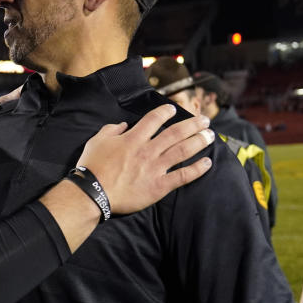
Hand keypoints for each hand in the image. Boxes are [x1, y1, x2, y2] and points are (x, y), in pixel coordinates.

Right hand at [76, 104, 213, 214]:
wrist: (93, 193)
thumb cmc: (92, 167)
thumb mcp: (96, 141)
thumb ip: (111, 130)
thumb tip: (122, 125)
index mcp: (133, 138)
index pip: (154, 119)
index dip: (166, 112)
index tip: (174, 109)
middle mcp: (148, 150)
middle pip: (176, 133)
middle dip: (192, 124)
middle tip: (204, 121)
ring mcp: (155, 168)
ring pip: (183, 151)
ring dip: (199, 141)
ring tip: (210, 136)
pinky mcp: (159, 186)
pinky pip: (182, 176)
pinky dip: (197, 169)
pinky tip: (207, 163)